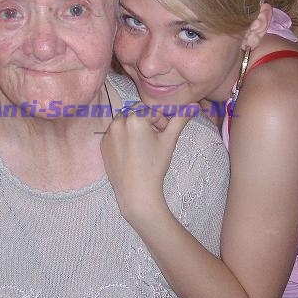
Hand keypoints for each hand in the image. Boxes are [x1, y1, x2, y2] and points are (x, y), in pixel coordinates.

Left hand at [101, 103, 195, 223]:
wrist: (136, 192)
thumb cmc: (155, 166)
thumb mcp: (169, 140)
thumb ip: (180, 120)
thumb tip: (194, 105)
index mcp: (135, 118)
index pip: (152, 110)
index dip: (162, 120)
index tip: (166, 132)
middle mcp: (118, 122)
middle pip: (137, 111)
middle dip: (148, 120)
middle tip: (156, 137)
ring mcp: (108, 133)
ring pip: (125, 120)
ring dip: (135, 126)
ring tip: (144, 144)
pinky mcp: (103, 144)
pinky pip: (115, 133)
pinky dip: (124, 136)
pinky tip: (133, 151)